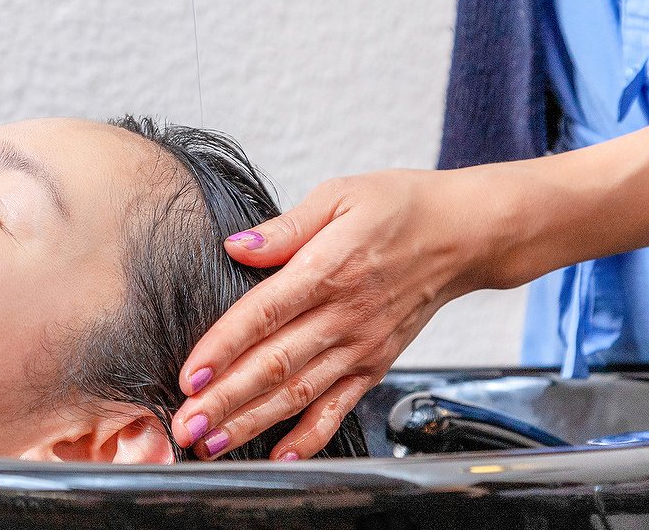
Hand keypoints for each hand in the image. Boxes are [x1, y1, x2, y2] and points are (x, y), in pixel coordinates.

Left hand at [170, 166, 526, 460]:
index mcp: (327, 270)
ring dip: (253, 422)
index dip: (224, 347)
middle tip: (185, 426)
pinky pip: (340, 407)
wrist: (465, 234)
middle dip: (226, 400)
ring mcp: (361, 345)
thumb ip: (285, 228)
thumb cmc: (398, 207)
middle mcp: (344, 315)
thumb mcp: (339, 196)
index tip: (190, 376)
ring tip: (212, 443)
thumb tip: (236, 245)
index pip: (264, 315)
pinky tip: (279, 456)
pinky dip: (311, 436)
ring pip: (299, 392)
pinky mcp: (375, 364)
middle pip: (275, 364)